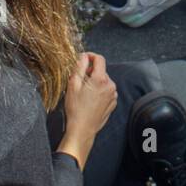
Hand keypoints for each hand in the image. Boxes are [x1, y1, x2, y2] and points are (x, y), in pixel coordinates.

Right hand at [60, 52, 117, 167]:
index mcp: (100, 79)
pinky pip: (106, 91)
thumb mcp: (73, 84)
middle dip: (91, 72)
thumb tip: (84, 56)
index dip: (91, 56)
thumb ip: (80, 67)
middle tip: (79, 81)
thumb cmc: (76, 108)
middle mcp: (110, 85)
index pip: (99, 59)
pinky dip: (99, 91)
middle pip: (101, 71)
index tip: (84, 58)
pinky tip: (90, 99)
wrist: (82, 128)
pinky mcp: (113, 103)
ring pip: (104, 81)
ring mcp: (113, 95)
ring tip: (84, 93)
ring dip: (95, 82)